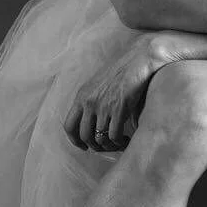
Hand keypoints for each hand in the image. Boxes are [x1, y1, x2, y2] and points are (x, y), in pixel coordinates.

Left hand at [63, 35, 159, 150]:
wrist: (138, 59)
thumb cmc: (122, 70)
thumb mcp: (98, 84)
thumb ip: (92, 100)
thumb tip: (93, 123)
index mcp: (81, 96)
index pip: (69, 126)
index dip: (75, 140)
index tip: (84, 146)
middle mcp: (89, 103)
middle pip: (84, 136)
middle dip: (94, 146)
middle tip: (105, 147)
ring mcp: (103, 106)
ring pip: (100, 139)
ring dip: (110, 146)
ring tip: (119, 143)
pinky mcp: (119, 109)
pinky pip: (114, 136)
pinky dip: (120, 142)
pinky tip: (127, 139)